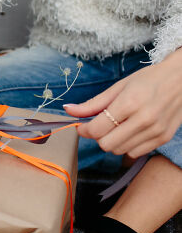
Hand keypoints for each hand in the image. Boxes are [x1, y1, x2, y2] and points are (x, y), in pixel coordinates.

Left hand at [65, 48, 181, 158]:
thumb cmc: (149, 80)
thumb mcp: (118, 87)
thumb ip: (92, 103)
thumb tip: (68, 110)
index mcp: (130, 103)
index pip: (97, 130)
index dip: (85, 130)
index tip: (83, 126)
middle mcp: (144, 119)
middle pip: (106, 144)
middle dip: (98, 137)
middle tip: (100, 126)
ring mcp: (156, 130)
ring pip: (119, 151)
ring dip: (112, 142)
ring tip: (118, 126)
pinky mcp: (164, 138)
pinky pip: (135, 152)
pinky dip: (127, 145)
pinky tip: (130, 132)